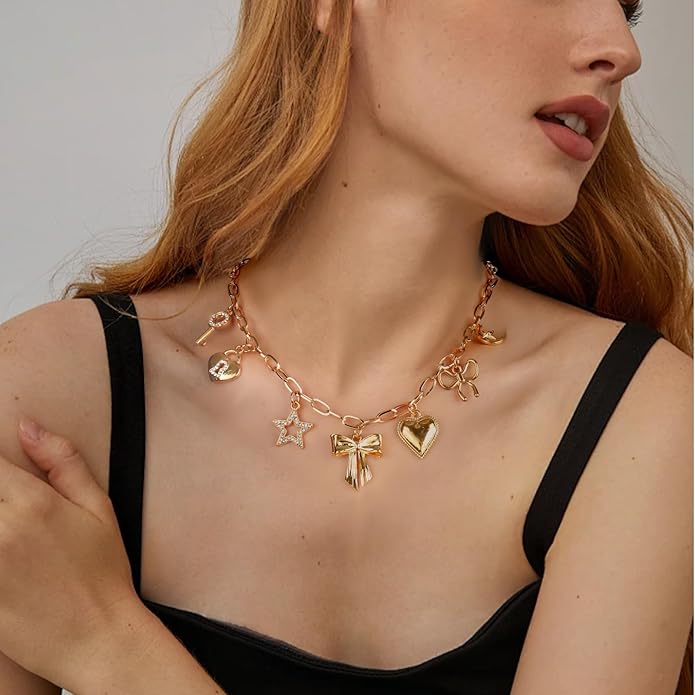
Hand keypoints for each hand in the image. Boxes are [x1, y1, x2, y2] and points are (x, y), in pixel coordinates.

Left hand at [0, 417, 146, 688]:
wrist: (97, 637)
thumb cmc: (103, 571)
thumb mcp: (99, 508)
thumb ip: (64, 461)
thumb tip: (29, 426)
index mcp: (33, 503)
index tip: (3, 474)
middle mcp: (1, 530)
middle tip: (8, 506)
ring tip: (6, 526)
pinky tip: (2, 549)